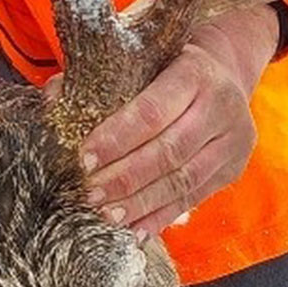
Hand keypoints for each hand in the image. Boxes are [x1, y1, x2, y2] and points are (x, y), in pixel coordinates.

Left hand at [74, 5, 282, 237]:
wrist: (224, 69)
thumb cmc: (168, 64)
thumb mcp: (142, 57)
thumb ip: (100, 77)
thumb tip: (54, 100)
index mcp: (196, 72)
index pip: (152, 111)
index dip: (117, 138)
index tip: (84, 158)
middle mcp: (222, 105)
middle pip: (169, 151)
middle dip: (125, 177)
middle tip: (90, 193)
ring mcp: (233, 140)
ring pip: (183, 180)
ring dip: (141, 203)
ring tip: (107, 215)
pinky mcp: (234, 167)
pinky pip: (194, 198)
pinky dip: (161, 216)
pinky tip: (135, 230)